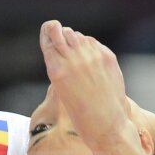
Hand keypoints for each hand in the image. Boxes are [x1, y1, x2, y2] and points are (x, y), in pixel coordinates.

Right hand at [38, 20, 135, 154]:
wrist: (106, 126)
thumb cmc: (80, 114)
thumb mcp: (62, 90)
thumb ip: (60, 66)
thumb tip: (65, 43)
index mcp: (57, 70)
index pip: (49, 38)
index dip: (47, 31)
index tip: (49, 28)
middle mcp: (74, 60)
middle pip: (62, 31)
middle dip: (60, 33)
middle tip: (61, 39)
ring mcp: (92, 57)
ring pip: (78, 35)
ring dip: (75, 41)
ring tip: (77, 56)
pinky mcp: (107, 57)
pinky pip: (92, 43)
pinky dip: (88, 46)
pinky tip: (89, 59)